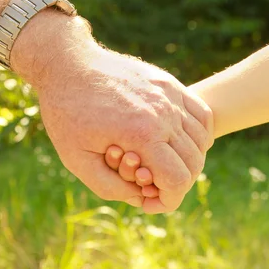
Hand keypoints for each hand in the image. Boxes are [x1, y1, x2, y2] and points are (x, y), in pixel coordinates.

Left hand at [12, 10, 212, 212]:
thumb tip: (141, 196)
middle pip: (194, 163)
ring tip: (163, 165)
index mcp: (141, 135)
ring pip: (201, 141)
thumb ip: (110, 188)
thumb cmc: (67, 114)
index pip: (178, 180)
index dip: (168, 200)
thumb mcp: (76, 160)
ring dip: (188, 161)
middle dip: (177, 184)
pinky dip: (198, 135)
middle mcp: (163, 115)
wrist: (68, 65)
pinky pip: (202, 115)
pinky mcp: (169, 84)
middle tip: (153, 185)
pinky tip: (178, 143)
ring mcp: (170, 96)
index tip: (150, 202)